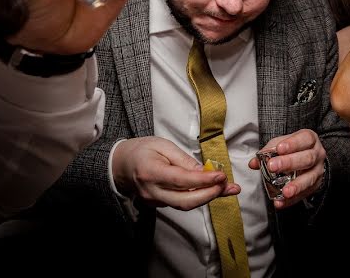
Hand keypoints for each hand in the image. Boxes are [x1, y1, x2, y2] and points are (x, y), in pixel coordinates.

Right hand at [112, 136, 239, 209]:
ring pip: (185, 205)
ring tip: (228, 189)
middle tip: (228, 186)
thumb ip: (183, 159)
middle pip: (184, 201)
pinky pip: (181, 203)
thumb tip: (204, 171)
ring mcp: (154, 200)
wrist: (121, 164)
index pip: (181, 180)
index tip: (221, 176)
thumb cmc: (142, 150)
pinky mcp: (158, 204)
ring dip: (208, 198)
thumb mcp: (163, 145)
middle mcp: (152, 191)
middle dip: (210, 195)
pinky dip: (199, 197)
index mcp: (151, 172)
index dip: (203, 180)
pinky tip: (212, 189)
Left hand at [247, 129, 325, 209]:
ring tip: (285, 191)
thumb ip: (268, 151)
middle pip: (307, 158)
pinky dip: (291, 200)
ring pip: (309, 178)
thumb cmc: (294, 149)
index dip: (293, 144)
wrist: (310, 159)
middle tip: (273, 167)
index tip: (279, 148)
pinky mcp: (315, 186)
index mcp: (310, 140)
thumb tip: (254, 163)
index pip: (305, 139)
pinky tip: (281, 202)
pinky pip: (304, 194)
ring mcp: (318, 171)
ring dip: (296, 186)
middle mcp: (317, 154)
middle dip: (289, 163)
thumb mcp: (282, 144)